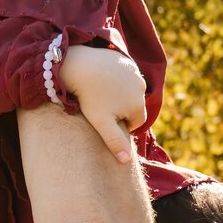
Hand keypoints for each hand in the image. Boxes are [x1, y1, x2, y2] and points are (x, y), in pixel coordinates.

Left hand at [57, 44, 147, 162]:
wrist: (80, 65)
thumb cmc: (90, 97)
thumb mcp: (101, 123)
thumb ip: (115, 142)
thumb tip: (126, 161)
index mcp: (138, 106)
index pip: (134, 123)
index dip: (119, 124)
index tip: (104, 119)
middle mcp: (142, 89)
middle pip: (133, 106)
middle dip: (121, 109)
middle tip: (101, 106)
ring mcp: (135, 73)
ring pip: (129, 91)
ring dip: (119, 94)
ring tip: (100, 92)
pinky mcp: (126, 61)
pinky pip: (123, 75)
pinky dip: (115, 79)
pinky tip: (100, 79)